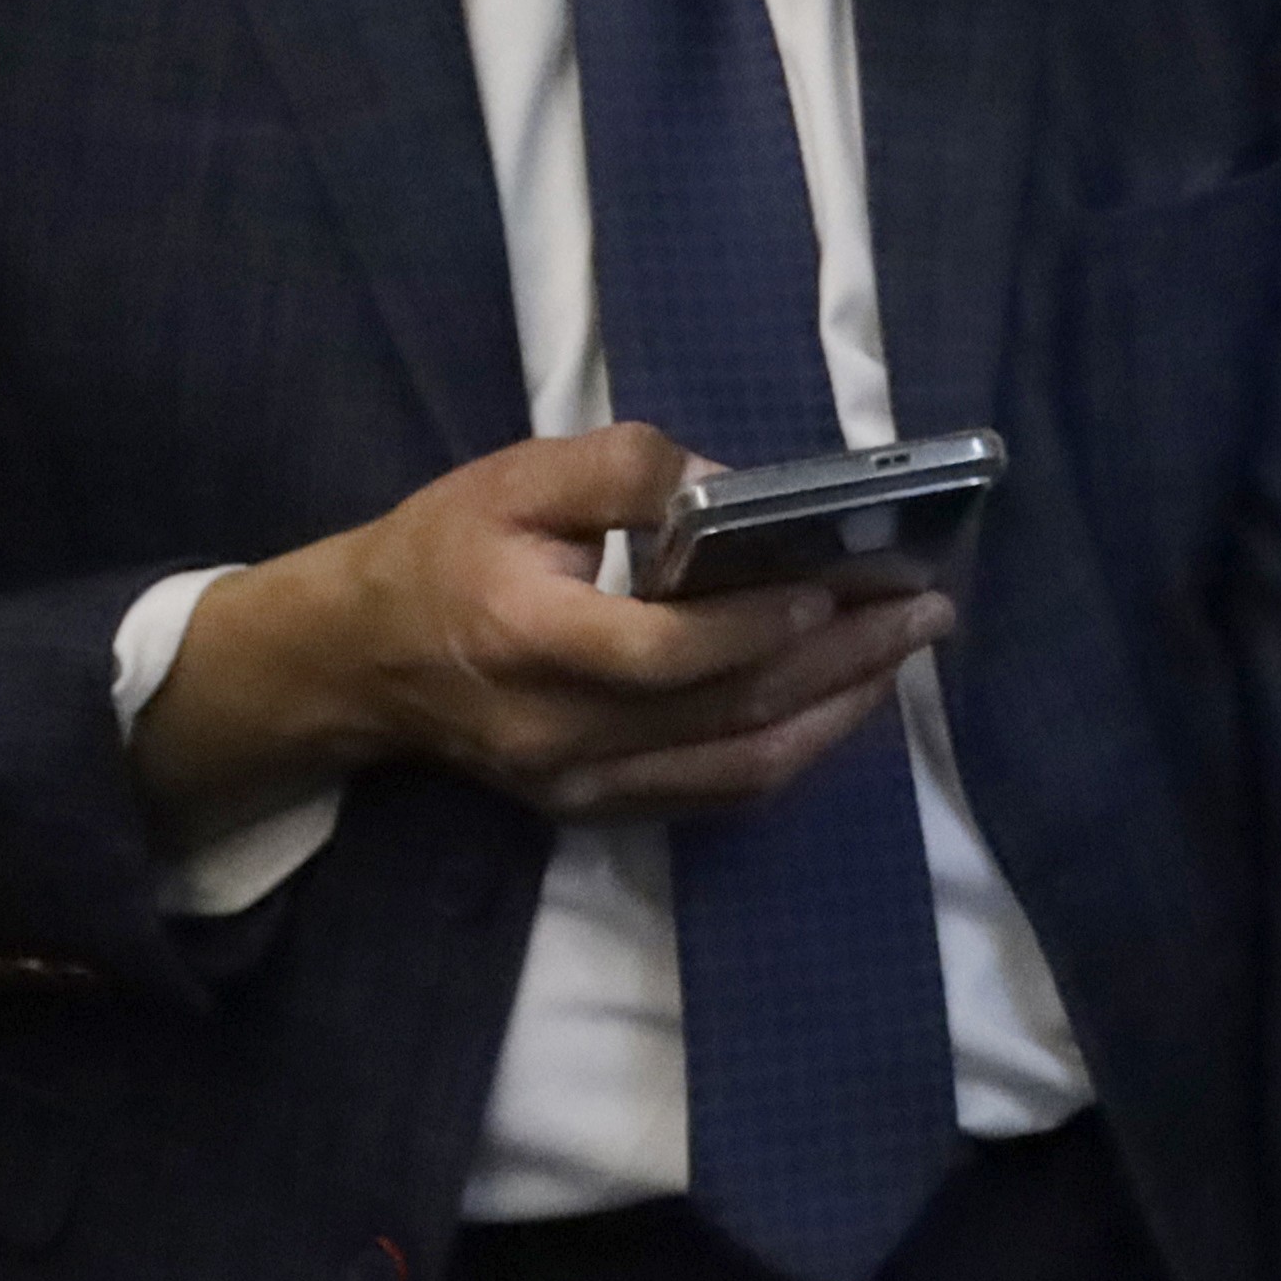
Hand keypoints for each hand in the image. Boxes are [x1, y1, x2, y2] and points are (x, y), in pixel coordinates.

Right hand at [134, 424, 949, 835]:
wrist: (354, 659)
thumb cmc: (440, 552)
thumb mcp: (513, 478)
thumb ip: (622, 471)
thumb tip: (730, 486)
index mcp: (529, 638)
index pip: (667, 650)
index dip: (761, 622)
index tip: (839, 582)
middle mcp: (557, 730)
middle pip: (728, 711)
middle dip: (842, 659)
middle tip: (926, 610)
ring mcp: (577, 785)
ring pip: (738, 765)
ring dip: (838, 711)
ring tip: (904, 653)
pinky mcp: (592, 809)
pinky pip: (715, 792)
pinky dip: (791, 749)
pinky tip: (842, 702)